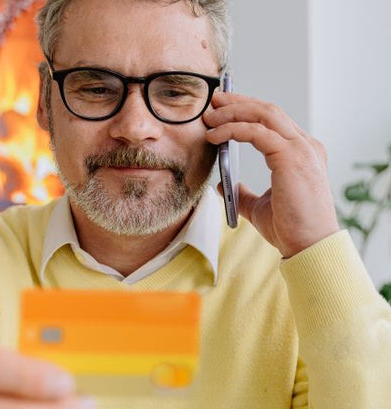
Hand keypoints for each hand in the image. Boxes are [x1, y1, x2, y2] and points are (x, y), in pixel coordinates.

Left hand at [204, 92, 339, 257]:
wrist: (309, 247)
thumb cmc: (290, 229)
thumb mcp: (259, 207)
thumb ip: (243, 194)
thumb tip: (221, 187)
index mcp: (301, 153)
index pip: (272, 120)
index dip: (246, 109)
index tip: (222, 108)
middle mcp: (305, 146)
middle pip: (268, 110)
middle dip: (237, 102)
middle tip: (213, 100)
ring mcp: (301, 149)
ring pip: (263, 115)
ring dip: (232, 111)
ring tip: (209, 116)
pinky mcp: (291, 157)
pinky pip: (256, 132)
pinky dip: (233, 129)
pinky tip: (215, 135)